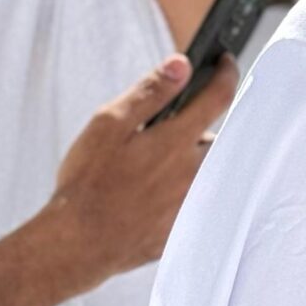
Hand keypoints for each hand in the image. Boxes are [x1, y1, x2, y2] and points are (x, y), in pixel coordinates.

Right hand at [0, 56, 237, 305]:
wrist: (80, 243)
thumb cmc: (89, 183)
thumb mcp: (109, 125)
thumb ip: (150, 93)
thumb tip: (181, 65)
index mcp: (177, 142)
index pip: (218, 97)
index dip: (226, 73)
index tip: (225, 62)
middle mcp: (195, 171)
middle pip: (216, 136)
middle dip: (198, 127)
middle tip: (164, 132)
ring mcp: (195, 200)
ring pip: (208, 168)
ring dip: (191, 159)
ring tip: (152, 168)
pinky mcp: (188, 223)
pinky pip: (198, 196)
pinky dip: (183, 188)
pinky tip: (154, 194)